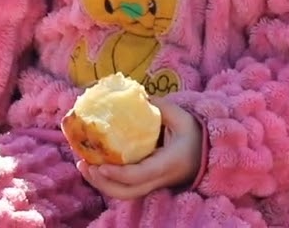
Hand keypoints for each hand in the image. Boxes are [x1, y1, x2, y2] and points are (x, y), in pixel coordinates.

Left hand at [77, 97, 202, 199]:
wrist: (205, 153)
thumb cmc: (193, 134)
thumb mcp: (181, 117)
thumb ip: (159, 106)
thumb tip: (136, 95)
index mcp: (168, 163)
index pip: (141, 175)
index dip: (119, 174)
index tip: (101, 166)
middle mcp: (159, 179)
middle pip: (127, 192)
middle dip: (103, 183)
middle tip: (84, 165)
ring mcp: (152, 184)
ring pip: (124, 194)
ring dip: (101, 184)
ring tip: (83, 166)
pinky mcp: (146, 182)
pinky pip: (124, 187)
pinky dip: (107, 180)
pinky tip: (93, 165)